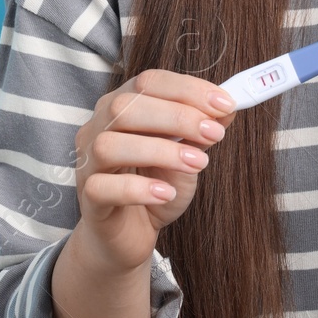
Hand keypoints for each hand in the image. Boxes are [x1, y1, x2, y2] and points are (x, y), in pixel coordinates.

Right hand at [69, 69, 234, 275]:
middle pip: (125, 106)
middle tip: (214, 133)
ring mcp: (88, 163)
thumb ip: (201, 132)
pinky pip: (103, 187)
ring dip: (160, 150)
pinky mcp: (89, 199)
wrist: (128, 235)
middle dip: (176, 116)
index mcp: (120, 107)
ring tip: (198, 163)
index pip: (148, 82)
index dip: (188, 89)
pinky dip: (138, 189)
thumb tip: (228, 108)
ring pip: (110, 145)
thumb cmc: (154, 187)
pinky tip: (165, 193)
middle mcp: (97, 128)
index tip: (225, 104)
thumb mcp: (186, 156)